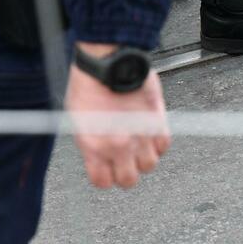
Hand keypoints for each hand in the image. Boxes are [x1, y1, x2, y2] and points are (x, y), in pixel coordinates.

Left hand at [66, 42, 170, 188]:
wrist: (111, 61)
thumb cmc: (90, 83)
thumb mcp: (78, 118)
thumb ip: (90, 141)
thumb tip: (97, 151)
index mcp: (93, 146)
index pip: (103, 181)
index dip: (105, 177)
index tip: (107, 170)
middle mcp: (118, 145)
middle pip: (129, 180)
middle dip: (126, 172)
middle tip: (124, 161)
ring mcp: (140, 135)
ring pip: (150, 165)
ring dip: (144, 157)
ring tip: (138, 145)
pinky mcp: (157, 122)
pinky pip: (164, 145)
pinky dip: (158, 142)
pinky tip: (150, 133)